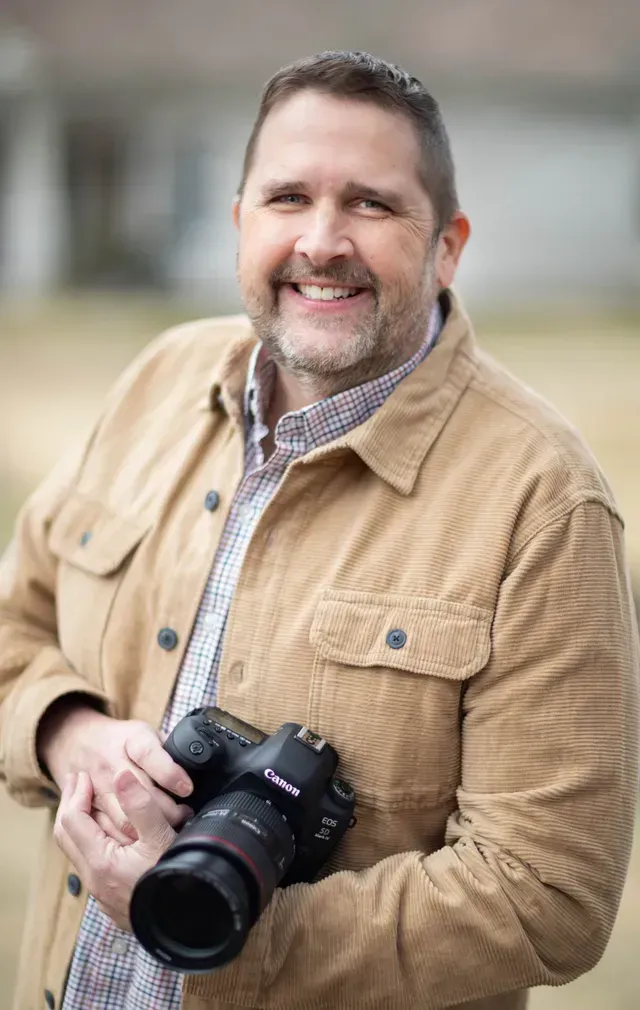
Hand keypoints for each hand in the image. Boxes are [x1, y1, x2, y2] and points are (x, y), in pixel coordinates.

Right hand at [38, 701, 192, 841]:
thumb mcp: (146, 732)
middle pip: (140, 792)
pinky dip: (128, 840)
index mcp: (131, 739)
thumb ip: (168, 748)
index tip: (186, 788)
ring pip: (124, 818)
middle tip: (184, 815)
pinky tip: (143, 841)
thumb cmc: (121, 740)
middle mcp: (112, 763)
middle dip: (166, 810)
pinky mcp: (89, 807)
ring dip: (149, 830)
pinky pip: (109, 831)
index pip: (149, 754)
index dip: (169, 773)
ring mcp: (98, 787)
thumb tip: (194, 765)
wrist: (77, 741)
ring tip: (167, 830)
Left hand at [54, 769, 176, 929]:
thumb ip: (141, 806)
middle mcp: (94, 879)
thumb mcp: (163, 839)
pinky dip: (91, 840)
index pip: (72, 820)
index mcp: (100, 862)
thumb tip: (122, 776)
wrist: (187, 924)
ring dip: (80, 823)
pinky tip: (109, 834)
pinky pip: (90, 864)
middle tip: (77, 782)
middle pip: (65, 836)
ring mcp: (101, 892)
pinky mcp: (111, 899)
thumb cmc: (176, 882)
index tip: (84, 775)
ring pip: (77, 851)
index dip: (76, 793)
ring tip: (92, 802)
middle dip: (69, 805)